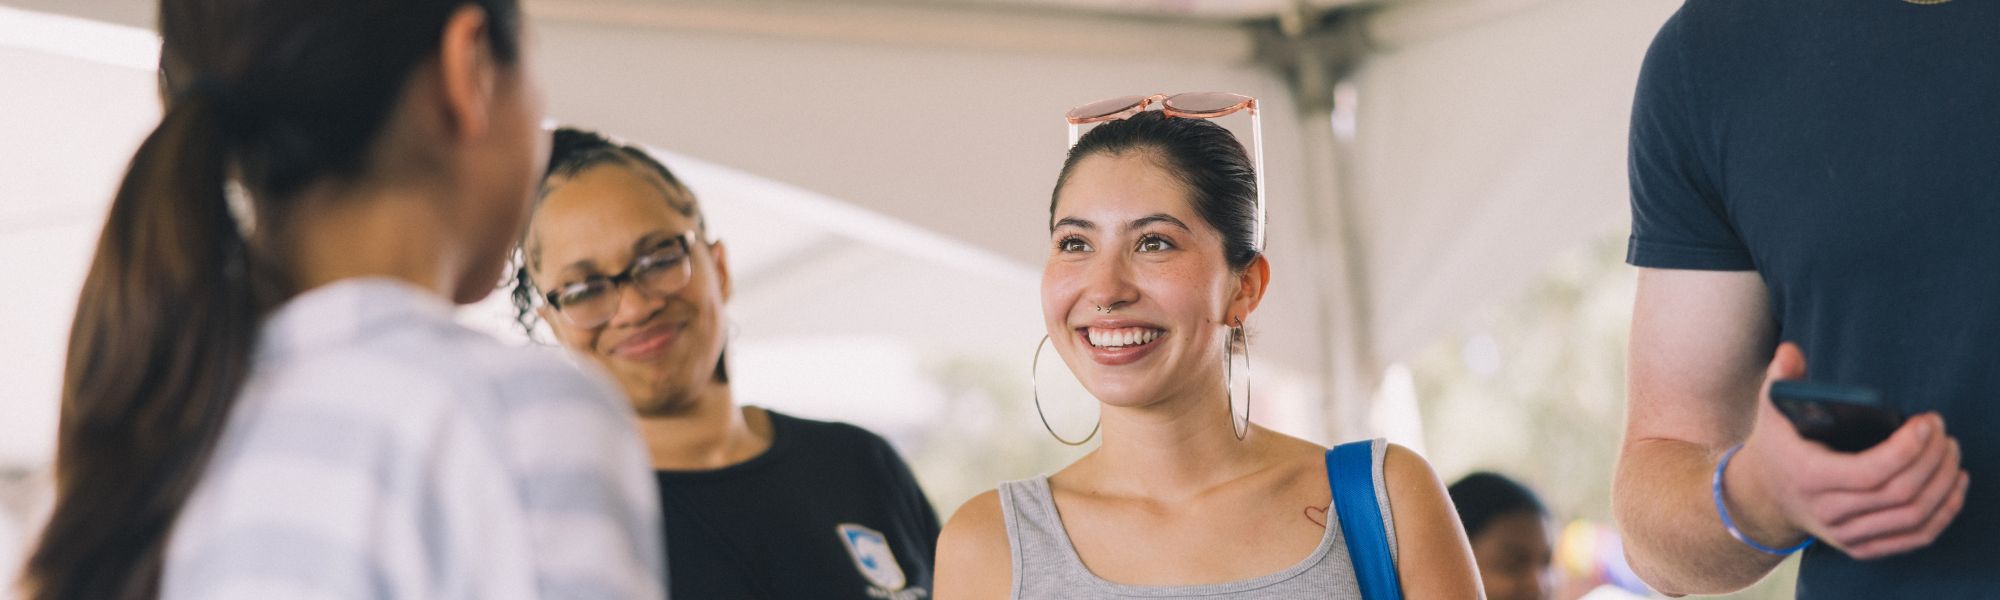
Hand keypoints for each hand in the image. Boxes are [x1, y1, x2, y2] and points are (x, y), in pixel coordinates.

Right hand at [1723, 343, 1969, 558]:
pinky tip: (1955, 485)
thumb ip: (1781, 378)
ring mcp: (1846, 534)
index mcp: (1808, 477)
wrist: (1764, 497)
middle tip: (1942, 431)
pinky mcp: (1862, 547)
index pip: (1870, 472)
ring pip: (1913, 516)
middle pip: (1900, 493)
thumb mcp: (1771, 410)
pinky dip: (1944, 512)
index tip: (1926, 422)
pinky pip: (1916, 537)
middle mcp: (1827, 511)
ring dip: (1944, 482)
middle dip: (1932, 460)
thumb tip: (1790, 352)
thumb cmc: (1779, 446)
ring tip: (1951, 452)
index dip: (1908, 449)